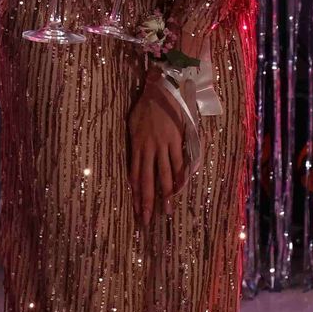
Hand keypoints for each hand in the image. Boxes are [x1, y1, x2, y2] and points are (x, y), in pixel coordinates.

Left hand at [127, 83, 187, 225]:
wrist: (160, 90)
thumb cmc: (144, 107)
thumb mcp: (132, 125)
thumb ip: (135, 144)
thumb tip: (135, 161)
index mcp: (136, 146)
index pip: (135, 177)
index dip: (135, 195)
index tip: (136, 211)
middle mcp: (149, 149)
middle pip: (147, 181)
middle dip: (147, 203)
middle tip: (147, 221)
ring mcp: (164, 146)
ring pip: (164, 175)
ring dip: (165, 194)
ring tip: (167, 210)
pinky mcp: (177, 140)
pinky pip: (178, 162)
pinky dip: (180, 176)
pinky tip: (180, 188)